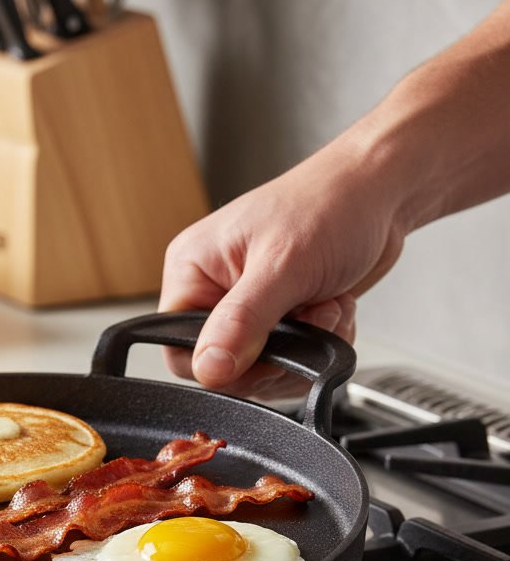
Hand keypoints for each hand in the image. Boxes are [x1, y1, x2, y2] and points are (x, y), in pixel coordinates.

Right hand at [158, 136, 405, 397]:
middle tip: (308, 319)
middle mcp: (212, 289)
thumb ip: (241, 322)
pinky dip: (319, 344)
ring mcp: (246, 306)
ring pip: (261, 368)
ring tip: (326, 307)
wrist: (382, 192)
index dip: (219, 363)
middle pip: (224, 366)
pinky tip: (333, 310)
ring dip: (305, 347)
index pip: (178, 347)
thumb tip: (208, 369)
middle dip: (276, 352)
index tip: (262, 350)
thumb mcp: (282, 267)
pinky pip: (289, 360)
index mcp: (192, 270)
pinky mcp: (278, 317)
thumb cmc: (330, 205)